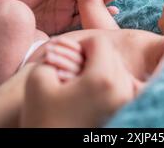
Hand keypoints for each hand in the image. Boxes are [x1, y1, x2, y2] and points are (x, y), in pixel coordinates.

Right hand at [21, 35, 136, 127]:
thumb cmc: (43, 121)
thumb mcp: (37, 80)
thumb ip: (53, 54)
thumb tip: (63, 47)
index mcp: (103, 79)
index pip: (100, 42)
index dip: (82, 44)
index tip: (69, 56)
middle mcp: (122, 90)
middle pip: (112, 55)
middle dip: (93, 57)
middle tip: (73, 69)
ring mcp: (126, 105)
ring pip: (120, 71)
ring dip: (103, 70)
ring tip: (81, 84)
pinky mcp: (125, 115)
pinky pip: (126, 89)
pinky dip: (112, 86)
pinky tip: (94, 96)